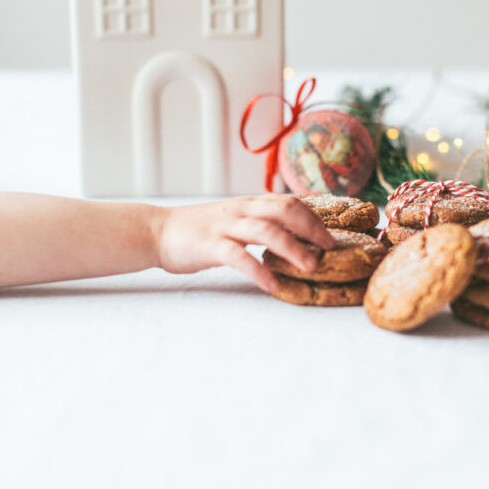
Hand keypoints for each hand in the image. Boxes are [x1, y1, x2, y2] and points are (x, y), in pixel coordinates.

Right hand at [155, 194, 335, 292]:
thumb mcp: (232, 219)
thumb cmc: (197, 230)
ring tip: (310, 268)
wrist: (156, 231)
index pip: (288, 202)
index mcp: (248, 204)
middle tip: (329, 249)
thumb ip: (258, 223)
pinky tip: (273, 286)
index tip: (331, 235)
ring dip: (292, 249)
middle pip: (284, 210)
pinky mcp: (210, 246)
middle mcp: (240, 210)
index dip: (313, 217)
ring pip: (266, 231)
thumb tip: (291, 236)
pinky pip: (239, 257)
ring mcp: (225, 227)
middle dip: (312, 228)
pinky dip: (259, 271)